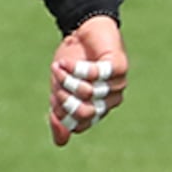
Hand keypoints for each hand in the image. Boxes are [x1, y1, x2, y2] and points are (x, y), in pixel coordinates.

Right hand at [50, 14, 127, 146]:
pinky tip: (65, 63)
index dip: (62, 114)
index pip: (79, 124)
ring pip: (87, 92)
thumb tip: (61, 142)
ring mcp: (117, 85)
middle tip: (55, 80)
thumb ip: (59, 114)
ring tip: (58, 66)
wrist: (82, 29)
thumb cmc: (72, 61)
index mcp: (97, 109)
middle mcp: (110, 101)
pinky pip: (95, 75)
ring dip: (66, 79)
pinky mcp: (119, 67)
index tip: (52, 97)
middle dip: (63, 97)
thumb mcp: (59, 89)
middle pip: (83, 112)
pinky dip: (76, 69)